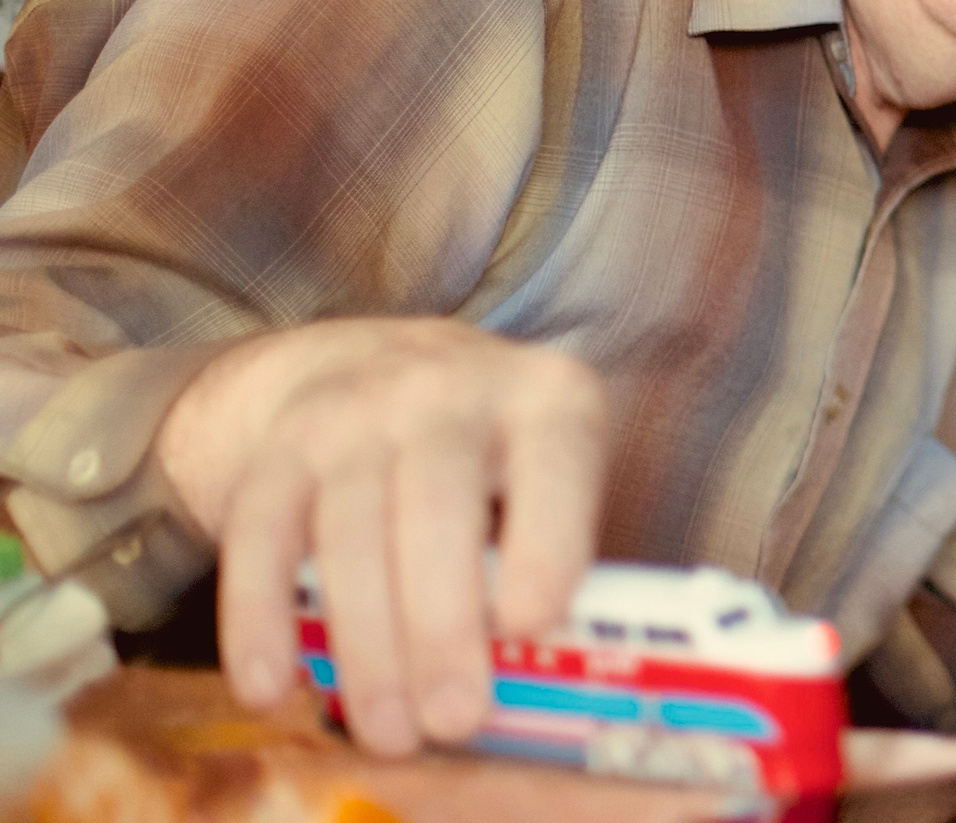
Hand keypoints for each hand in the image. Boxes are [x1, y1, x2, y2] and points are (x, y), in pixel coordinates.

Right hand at [155, 317, 606, 755]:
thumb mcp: (549, 473)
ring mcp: (354, 412)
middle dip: (442, 628)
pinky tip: (272, 688)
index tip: (529, 627)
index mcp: (546, 398)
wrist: (368, 366)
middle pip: (437, 512)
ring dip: (366, 647)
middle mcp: (448, 391)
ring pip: (350, 535)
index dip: (544, 546)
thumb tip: (542, 663)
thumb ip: (552, 551)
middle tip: (453, 720)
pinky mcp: (278, 450)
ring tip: (387, 730)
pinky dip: (260, 620)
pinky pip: (261, 538)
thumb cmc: (491, 454)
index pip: (554, 469)